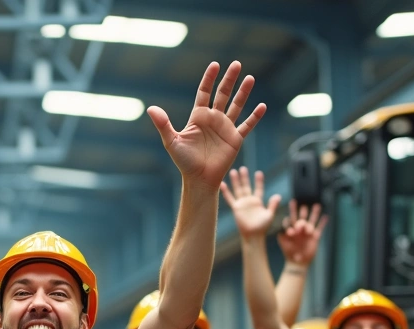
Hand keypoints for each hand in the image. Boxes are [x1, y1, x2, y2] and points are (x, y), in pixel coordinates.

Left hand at [147, 61, 265, 186]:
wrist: (199, 179)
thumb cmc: (184, 161)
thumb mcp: (171, 141)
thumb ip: (163, 124)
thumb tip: (150, 108)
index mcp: (198, 117)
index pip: (204, 92)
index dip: (209, 79)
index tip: (215, 65)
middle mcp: (213, 119)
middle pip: (223, 94)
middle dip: (229, 79)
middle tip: (236, 63)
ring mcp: (225, 128)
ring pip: (237, 105)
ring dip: (244, 92)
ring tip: (250, 78)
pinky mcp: (235, 139)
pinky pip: (247, 125)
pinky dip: (255, 117)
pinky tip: (262, 106)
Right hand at [221, 167, 279, 238]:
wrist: (253, 235)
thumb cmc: (262, 227)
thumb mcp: (270, 215)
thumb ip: (273, 205)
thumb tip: (278, 195)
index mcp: (258, 202)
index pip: (258, 189)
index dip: (259, 181)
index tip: (259, 173)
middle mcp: (249, 201)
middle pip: (246, 186)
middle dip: (245, 178)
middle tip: (243, 168)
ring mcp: (242, 204)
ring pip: (238, 190)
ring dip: (236, 181)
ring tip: (233, 171)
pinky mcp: (236, 208)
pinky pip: (230, 198)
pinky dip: (226, 192)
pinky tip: (222, 184)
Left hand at [277, 199, 327, 265]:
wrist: (297, 262)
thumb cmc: (288, 252)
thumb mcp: (283, 242)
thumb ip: (283, 234)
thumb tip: (288, 230)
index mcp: (291, 229)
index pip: (290, 220)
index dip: (290, 223)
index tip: (292, 232)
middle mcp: (299, 229)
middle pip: (301, 218)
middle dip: (302, 212)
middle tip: (303, 206)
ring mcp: (308, 232)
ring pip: (312, 220)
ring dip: (314, 213)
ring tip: (316, 206)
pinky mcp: (315, 237)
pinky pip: (320, 228)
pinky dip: (323, 223)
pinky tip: (326, 217)